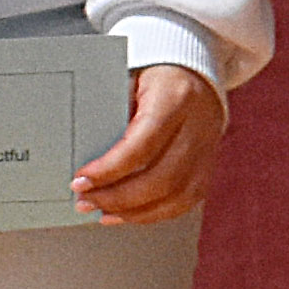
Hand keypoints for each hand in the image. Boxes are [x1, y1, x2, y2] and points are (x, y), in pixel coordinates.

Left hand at [75, 65, 228, 222]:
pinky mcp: (207, 168)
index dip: (109, 170)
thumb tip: (80, 155)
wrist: (194, 74)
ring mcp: (207, 151)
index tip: (80, 180)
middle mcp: (198, 127)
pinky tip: (124, 214)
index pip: (142, 145)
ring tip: (99, 211)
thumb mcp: (129, 82)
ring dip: (132, 212)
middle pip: (160, 179)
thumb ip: (111, 114)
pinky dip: (151, 214)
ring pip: (174, 197)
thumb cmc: (153, 77)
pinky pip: (183, 202)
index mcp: (176, 98)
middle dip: (116, 197)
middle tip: (84, 200)